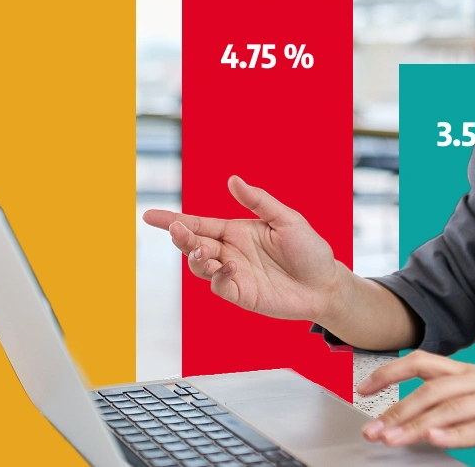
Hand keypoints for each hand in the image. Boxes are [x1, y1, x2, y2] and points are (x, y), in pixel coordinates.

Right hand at [142, 176, 343, 321]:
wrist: (326, 284)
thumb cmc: (309, 249)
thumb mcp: (287, 219)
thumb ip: (259, 201)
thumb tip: (233, 179)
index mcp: (235, 231)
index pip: (198, 223)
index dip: (173, 219)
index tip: (149, 215)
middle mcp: (229, 252)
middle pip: (193, 244)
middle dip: (181, 237)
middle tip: (177, 230)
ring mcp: (233, 275)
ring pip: (200, 266)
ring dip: (195, 257)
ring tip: (201, 249)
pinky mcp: (242, 295)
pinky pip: (219, 287)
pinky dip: (218, 277)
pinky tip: (228, 267)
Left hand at [356, 351, 474, 452]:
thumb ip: (459, 401)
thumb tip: (422, 417)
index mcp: (473, 372)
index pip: (422, 363)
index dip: (390, 372)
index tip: (363, 388)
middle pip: (430, 389)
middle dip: (396, 410)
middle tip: (372, 430)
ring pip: (450, 408)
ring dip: (417, 425)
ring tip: (393, 439)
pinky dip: (457, 434)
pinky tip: (436, 440)